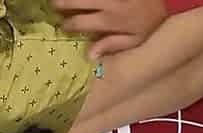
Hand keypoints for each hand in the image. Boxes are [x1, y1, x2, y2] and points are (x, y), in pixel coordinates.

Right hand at [52, 0, 167, 58]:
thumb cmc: (150, 21)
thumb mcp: (134, 40)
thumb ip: (111, 45)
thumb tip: (89, 56)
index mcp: (109, 19)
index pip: (79, 22)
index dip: (67, 25)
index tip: (62, 27)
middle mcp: (106, 2)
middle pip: (75, 1)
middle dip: (61, 3)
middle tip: (52, 6)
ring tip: (58, 1)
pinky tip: (78, 0)